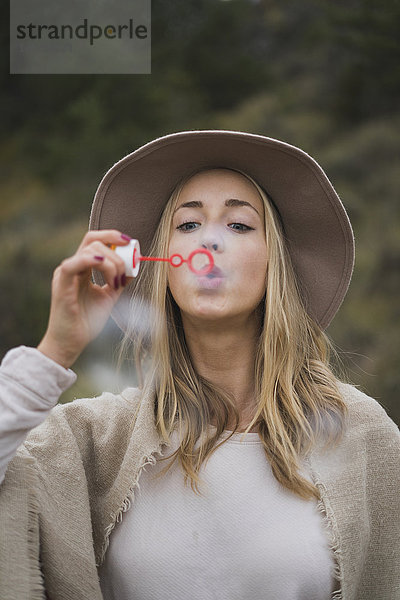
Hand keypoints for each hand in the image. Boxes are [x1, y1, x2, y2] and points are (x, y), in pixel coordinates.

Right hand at [37, 230, 132, 368]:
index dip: (112, 237)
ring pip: (89, 250)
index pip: (95, 241)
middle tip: (125, 274)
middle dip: (117, 253)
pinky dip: (90, 260)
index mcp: (82, 268)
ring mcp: (66, 274)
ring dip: (111, 263)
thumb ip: (119, 281)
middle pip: (93, 241)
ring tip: (116, 284)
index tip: (130, 243)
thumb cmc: (86, 322)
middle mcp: (73, 267)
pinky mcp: (61, 285)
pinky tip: (102, 263)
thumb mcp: (108, 297)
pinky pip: (72, 264)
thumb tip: (134, 267)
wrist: (71, 343)